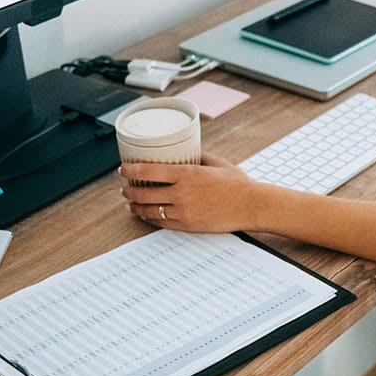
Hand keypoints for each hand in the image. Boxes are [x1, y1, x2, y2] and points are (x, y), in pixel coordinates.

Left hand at [120, 155, 265, 233]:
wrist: (251, 206)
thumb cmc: (238, 184)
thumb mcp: (217, 163)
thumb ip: (198, 156)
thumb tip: (187, 150)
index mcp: (186, 173)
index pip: (147, 171)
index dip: (130, 170)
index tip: (124, 169)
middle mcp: (181, 193)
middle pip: (142, 193)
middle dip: (129, 190)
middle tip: (125, 188)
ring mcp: (183, 211)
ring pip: (149, 210)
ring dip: (135, 207)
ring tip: (131, 203)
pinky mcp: (187, 225)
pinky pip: (161, 223)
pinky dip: (150, 219)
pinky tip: (146, 215)